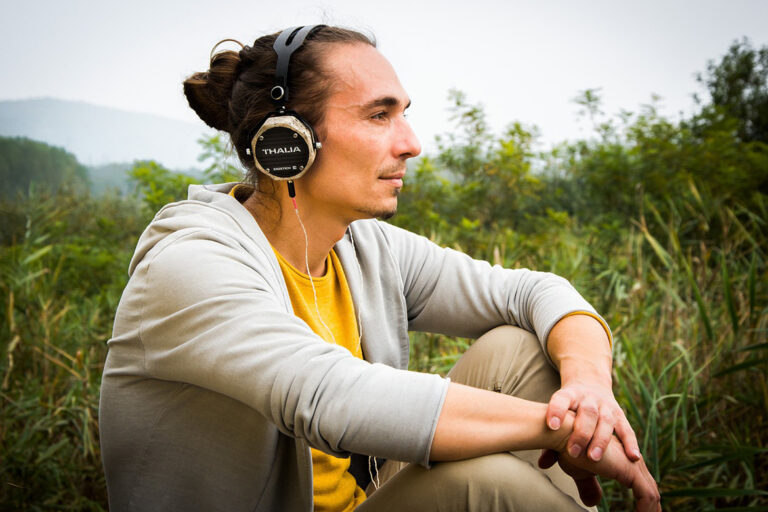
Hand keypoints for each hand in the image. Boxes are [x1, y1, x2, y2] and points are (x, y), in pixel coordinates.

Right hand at [539, 436, 660, 511]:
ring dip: (652, 510)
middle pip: (649, 485)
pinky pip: (647, 494)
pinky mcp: (630, 469)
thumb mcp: (580, 470)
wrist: (564, 434)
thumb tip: (592, 501)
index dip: (643, 497)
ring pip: (651, 492)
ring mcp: (632, 463)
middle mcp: (629, 457)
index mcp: (621, 456)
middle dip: (654, 506)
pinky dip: (647, 509)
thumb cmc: (567, 446)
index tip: (645, 510)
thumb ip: (589, 485)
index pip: (639, 480)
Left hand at [546, 378, 640, 462]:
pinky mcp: (620, 414)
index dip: (556, 411)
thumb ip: (551, 439)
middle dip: (581, 433)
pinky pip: (627, 429)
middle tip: (573, 452)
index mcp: (569, 394)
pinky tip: (633, 457)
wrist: (589, 381)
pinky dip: (631, 443)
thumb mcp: (559, 413)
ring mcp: (606, 405)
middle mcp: (589, 398)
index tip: (551, 425)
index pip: (561, 399)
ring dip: (601, 440)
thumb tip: (542, 464)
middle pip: (587, 412)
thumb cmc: (568, 408)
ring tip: (594, 458)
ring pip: (606, 420)